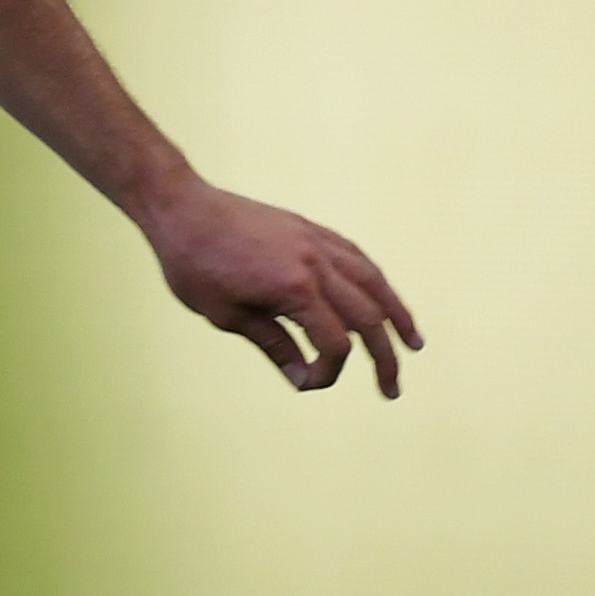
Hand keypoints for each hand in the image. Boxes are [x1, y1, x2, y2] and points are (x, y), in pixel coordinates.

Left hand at [137, 175, 421, 398]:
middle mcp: (316, 263)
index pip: (333, 343)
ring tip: (413, 343)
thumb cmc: (194, 263)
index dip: (327, 372)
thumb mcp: (226, 315)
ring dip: (397, 315)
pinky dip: (374, 281)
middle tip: (392, 389)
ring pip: (373, 282)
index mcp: (295, 288)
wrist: (181, 207)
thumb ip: (272, 344)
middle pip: (367, 317)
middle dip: (383, 356)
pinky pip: (356, 257)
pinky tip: (380, 298)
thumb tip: (301, 377)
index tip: (308, 384)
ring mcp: (317, 242)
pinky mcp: (310, 229)